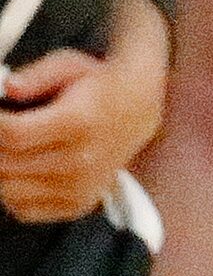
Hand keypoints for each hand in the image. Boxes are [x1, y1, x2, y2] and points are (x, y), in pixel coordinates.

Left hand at [0, 47, 163, 226]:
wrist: (135, 112)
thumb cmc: (95, 86)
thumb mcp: (67, 65)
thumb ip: (34, 76)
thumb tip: (6, 87)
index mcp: (78, 123)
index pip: (12, 133)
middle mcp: (82, 161)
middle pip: (6, 164)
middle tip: (1, 131)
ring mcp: (81, 187)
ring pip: (9, 190)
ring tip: (6, 150)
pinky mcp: (78, 203)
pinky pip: (25, 210)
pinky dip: (9, 193)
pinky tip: (16, 172)